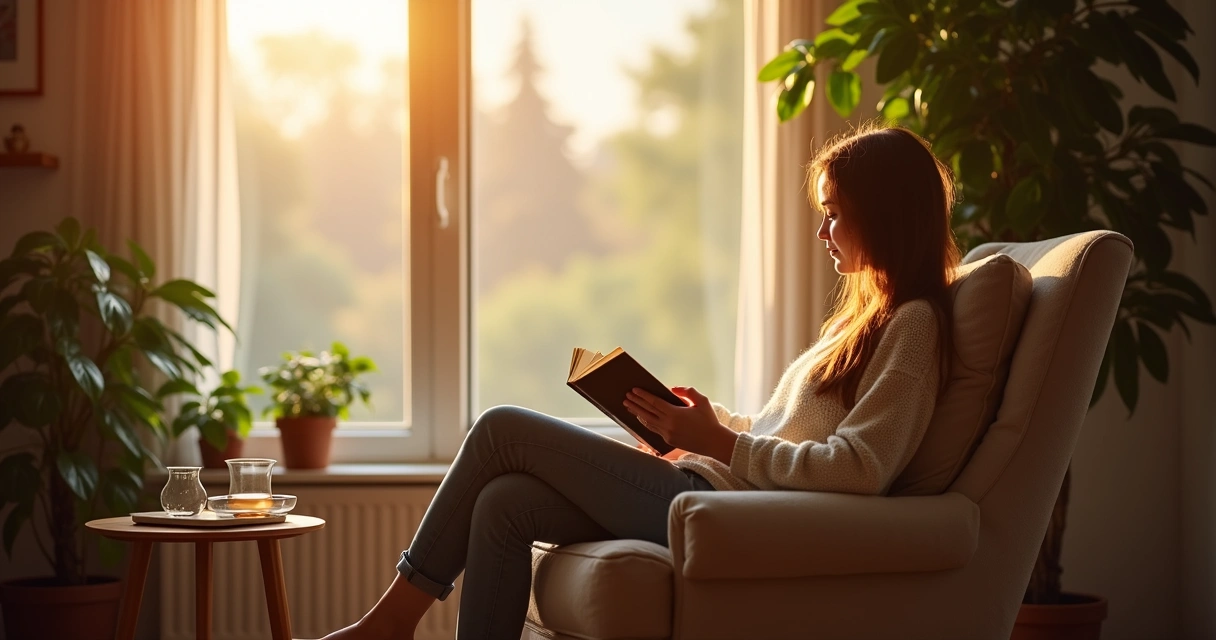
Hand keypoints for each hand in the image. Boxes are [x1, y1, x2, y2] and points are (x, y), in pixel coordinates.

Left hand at [623, 386, 737, 464]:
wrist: (714, 442)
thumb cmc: (709, 420)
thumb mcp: (702, 401)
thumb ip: (688, 391)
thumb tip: (672, 388)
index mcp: (675, 413)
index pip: (654, 402)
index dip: (643, 396)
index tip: (634, 390)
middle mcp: (668, 424)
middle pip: (647, 411)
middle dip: (636, 403)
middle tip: (626, 396)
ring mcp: (667, 433)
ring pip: (648, 421)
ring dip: (637, 413)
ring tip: (628, 406)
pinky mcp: (668, 440)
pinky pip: (653, 429)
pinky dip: (645, 422)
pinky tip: (641, 417)